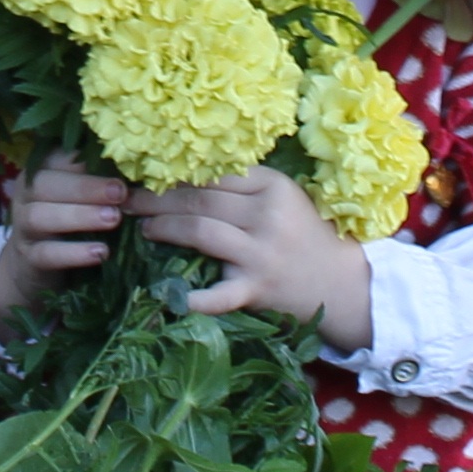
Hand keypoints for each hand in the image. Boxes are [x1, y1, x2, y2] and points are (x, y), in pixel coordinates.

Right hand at [0, 154, 129, 335]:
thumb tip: (137, 166)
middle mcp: (26, 195)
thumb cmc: (67, 220)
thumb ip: (98, 179)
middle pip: (44, 184)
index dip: (86, 159)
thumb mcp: (79, 196)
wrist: (35, 266)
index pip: (57, 158)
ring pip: (40, 216)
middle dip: (84, 187)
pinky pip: (46, 254)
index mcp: (40, 171)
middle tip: (120, 193)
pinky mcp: (28, 259)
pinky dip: (73, 253)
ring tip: (113, 219)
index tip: (121, 163)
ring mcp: (23, 227)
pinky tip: (101, 252)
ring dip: (79, 216)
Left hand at [132, 168, 371, 346]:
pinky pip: (220, 293)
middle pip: (200, 200)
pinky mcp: (258, 288)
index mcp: (273, 187)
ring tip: (143, 228)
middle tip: (128, 201)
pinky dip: (195, 297)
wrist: (344, 284)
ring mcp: (261, 253)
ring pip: (200, 231)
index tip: (149, 175)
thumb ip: (245, 188)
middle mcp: (266, 215)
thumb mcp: (284, 200)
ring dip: (163, 228)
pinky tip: (170, 296)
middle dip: (157, 199)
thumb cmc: (307, 236)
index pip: (213, 174)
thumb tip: (186, 177)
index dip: (176, 174)